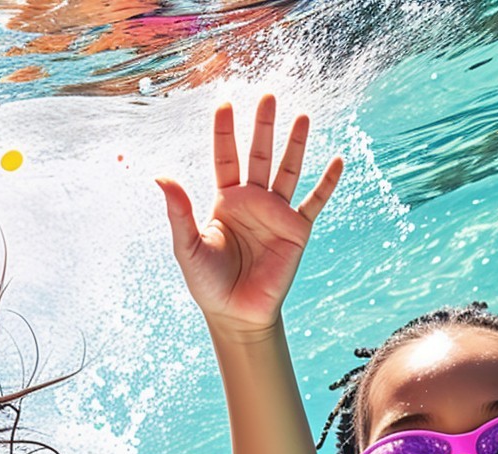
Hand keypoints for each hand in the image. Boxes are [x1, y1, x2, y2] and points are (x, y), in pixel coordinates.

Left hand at [156, 94, 341, 336]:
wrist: (236, 314)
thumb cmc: (208, 283)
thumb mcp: (188, 247)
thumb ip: (178, 212)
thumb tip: (160, 176)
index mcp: (225, 200)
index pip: (225, 156)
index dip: (224, 131)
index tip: (224, 102)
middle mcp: (253, 200)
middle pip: (259, 154)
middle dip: (263, 125)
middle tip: (268, 95)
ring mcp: (277, 213)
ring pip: (288, 170)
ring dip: (295, 144)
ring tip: (301, 116)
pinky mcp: (297, 230)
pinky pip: (315, 202)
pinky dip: (327, 183)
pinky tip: (337, 160)